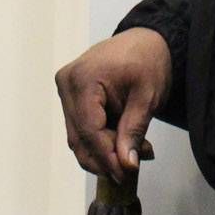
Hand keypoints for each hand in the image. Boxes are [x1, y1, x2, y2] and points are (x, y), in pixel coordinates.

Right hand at [54, 27, 170, 182]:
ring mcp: (66, 88)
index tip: (125, 175)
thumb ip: (133, 131)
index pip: (90, 130)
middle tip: (133, 167)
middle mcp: (67, 83)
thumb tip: (126, 165)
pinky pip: (81, 127)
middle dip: (106, 158)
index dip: (106, 157)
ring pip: (78, 136)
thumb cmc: (148, 60)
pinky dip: (100, 140)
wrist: (146, 39)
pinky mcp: (71, 95)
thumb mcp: (147, 97)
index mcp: (84, 78)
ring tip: (134, 153)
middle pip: (80, 137)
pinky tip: (124, 143)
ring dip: (104, 152)